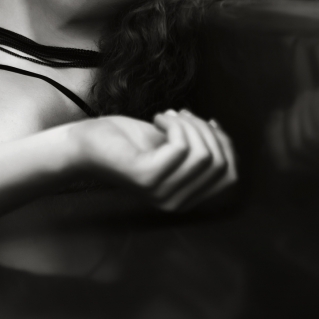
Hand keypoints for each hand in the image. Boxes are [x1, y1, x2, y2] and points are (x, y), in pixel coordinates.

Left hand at [68, 110, 237, 211]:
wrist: (88, 143)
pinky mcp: (147, 178)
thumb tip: (220, 133)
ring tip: (168, 116)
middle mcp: (176, 203)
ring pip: (203, 154)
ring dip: (190, 124)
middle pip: (219, 163)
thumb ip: (196, 147)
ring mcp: (161, 193)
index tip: (208, 122)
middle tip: (182, 115)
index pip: (230, 176)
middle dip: (206, 130)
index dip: (226, 145)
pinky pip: (181, 147)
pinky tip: (158, 118)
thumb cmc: (128, 141)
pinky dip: (175, 124)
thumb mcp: (170, 145)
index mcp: (186, 197)